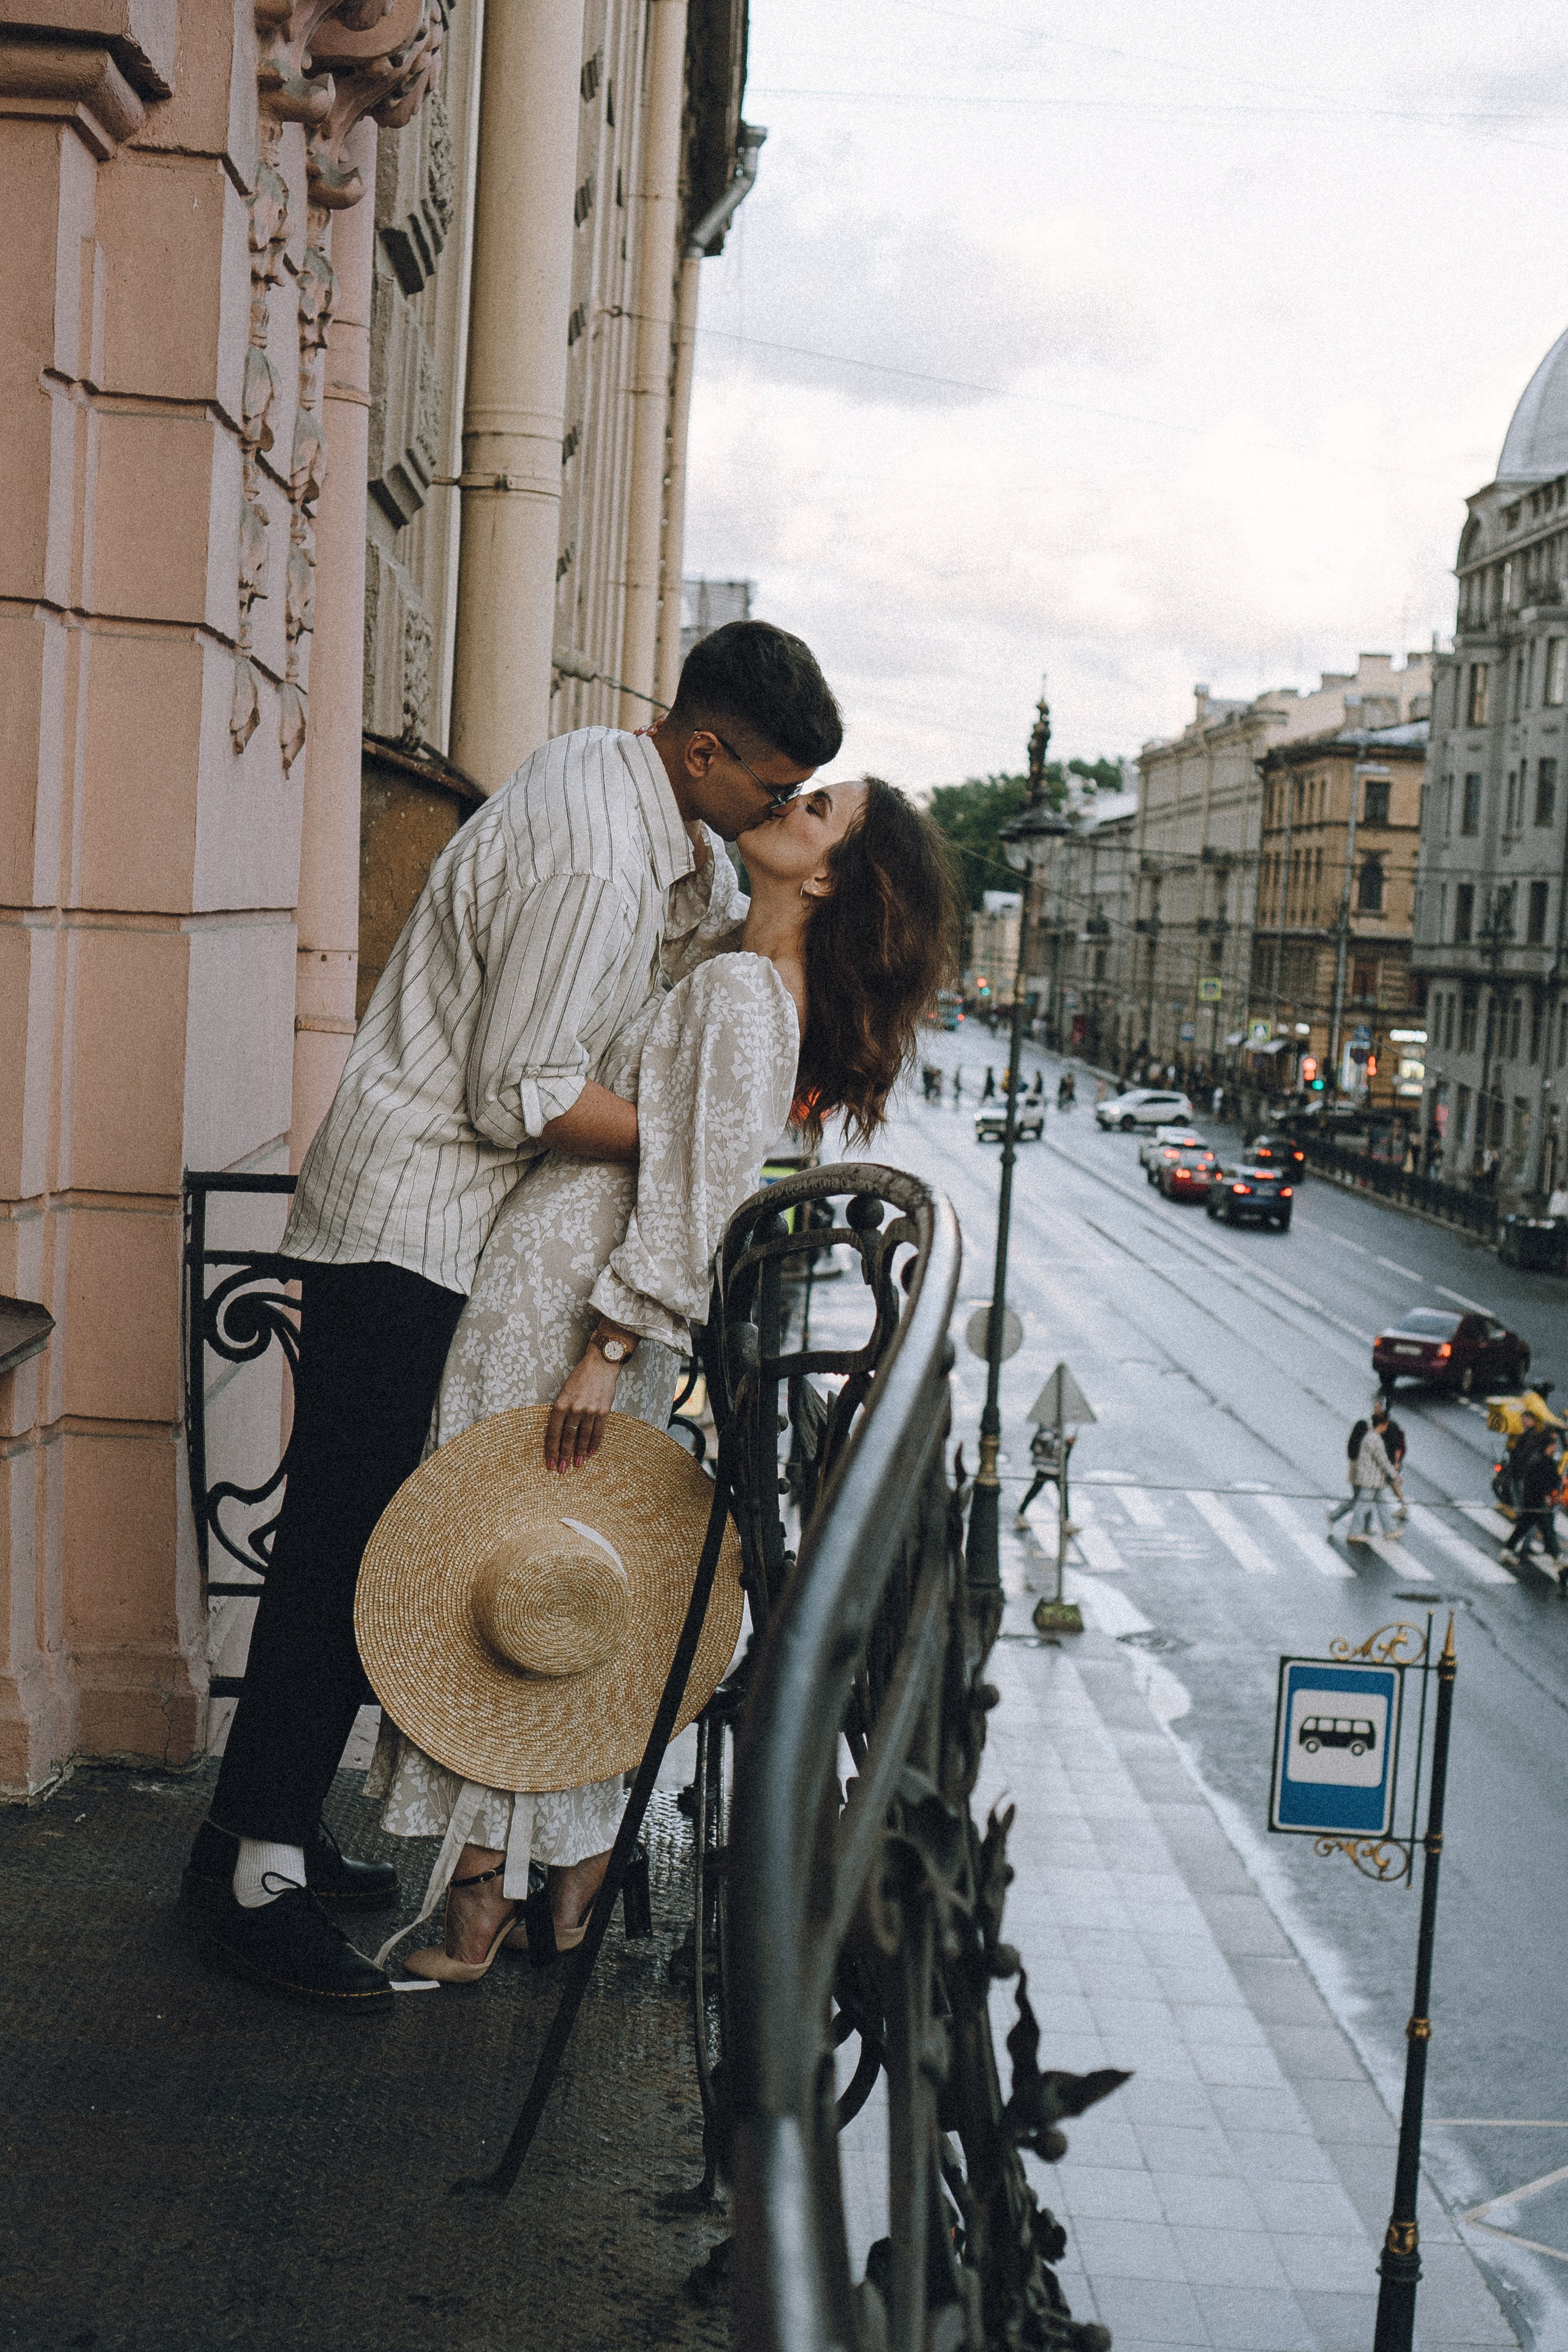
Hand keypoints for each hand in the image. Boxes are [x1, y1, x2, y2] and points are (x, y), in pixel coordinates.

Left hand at [545, 1347, 621, 1470]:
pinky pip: (598, 1432)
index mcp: (561, 1404)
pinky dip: (594, 1444)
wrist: (601, 1364)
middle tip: (561, 1469)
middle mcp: (574, 1408)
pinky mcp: (603, 1411)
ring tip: (577, 1465)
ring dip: (579, 1453)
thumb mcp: (564, 1392)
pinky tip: (590, 1454)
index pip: (553, 1432)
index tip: (550, 1462)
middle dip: (564, 1455)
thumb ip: (561, 1411)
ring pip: (583, 1437)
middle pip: (567, 1437)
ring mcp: (590, 1410)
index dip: (551, 1449)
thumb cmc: (580, 1377)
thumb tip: (558, 1433)